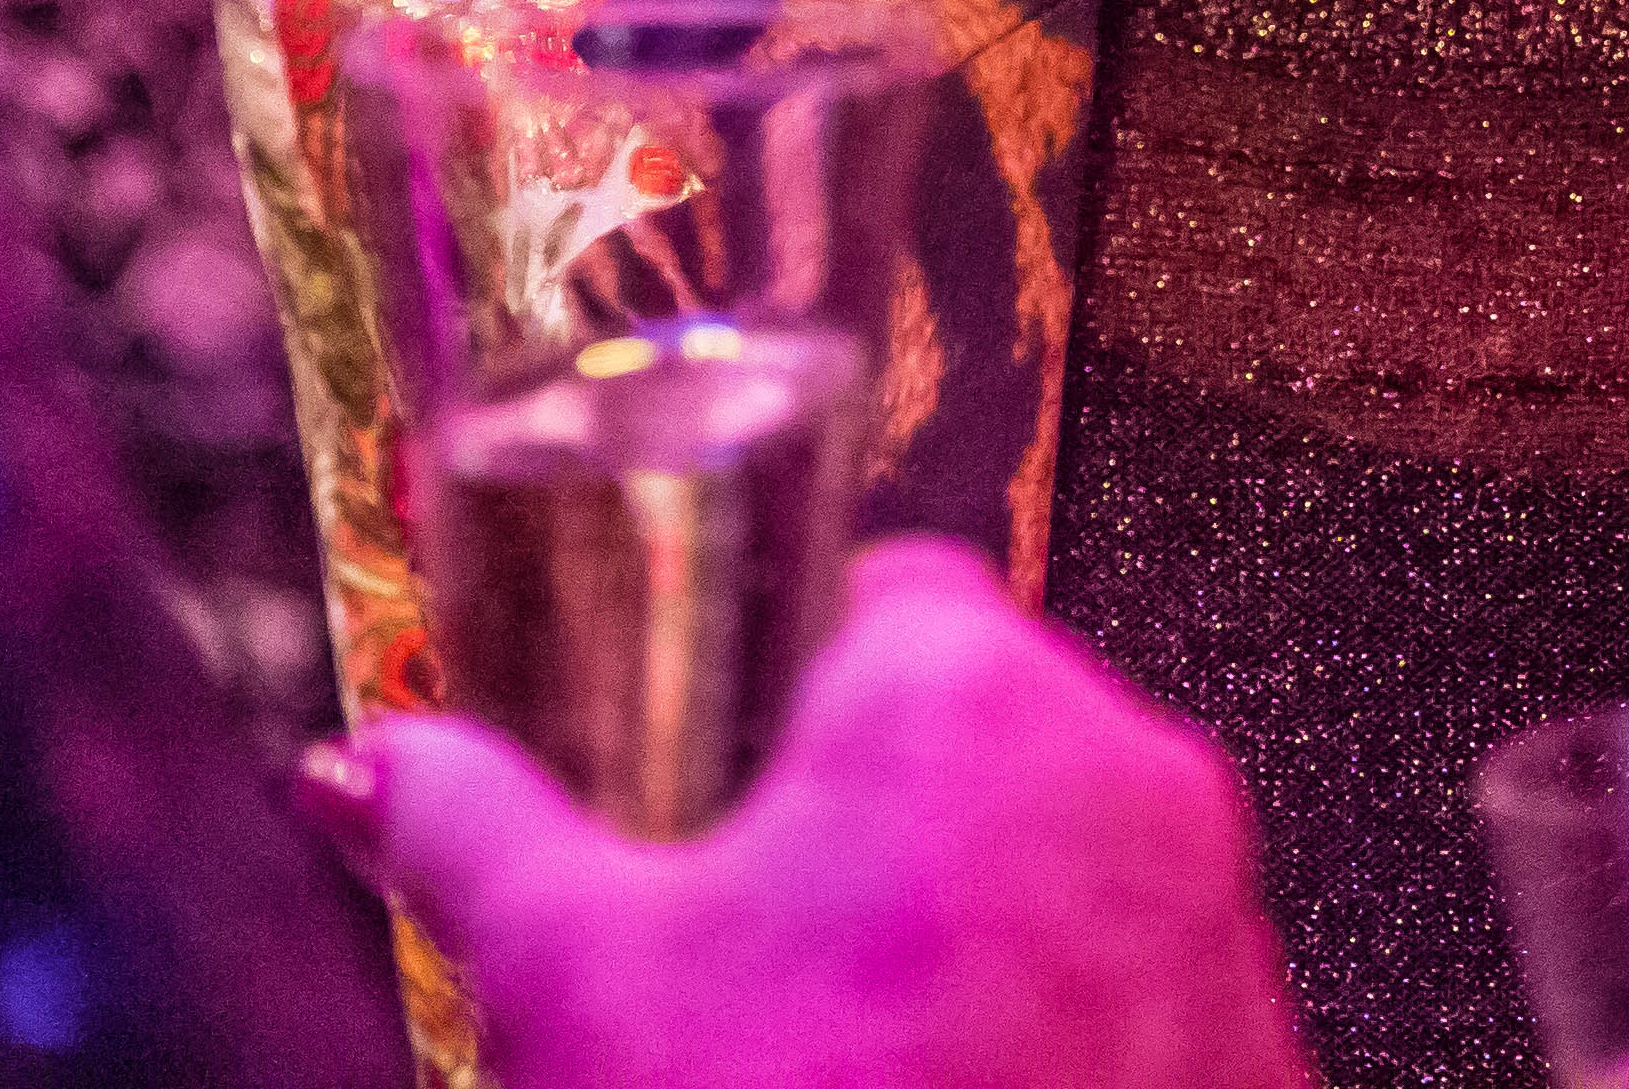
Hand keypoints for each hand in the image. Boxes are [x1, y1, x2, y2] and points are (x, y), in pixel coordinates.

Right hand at [306, 538, 1315, 1088]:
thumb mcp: (571, 978)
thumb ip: (462, 826)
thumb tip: (376, 766)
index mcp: (961, 691)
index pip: (876, 586)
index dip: (779, 673)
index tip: (716, 754)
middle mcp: (1121, 771)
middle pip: (967, 729)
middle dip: (856, 817)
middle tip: (742, 935)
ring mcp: (1207, 911)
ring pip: (1053, 861)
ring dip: (953, 924)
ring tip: (824, 1046)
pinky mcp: (1253, 1036)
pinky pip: (1132, 984)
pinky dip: (1044, 1025)